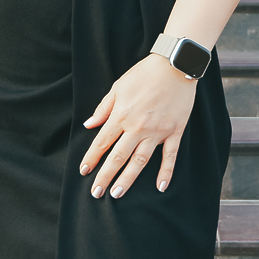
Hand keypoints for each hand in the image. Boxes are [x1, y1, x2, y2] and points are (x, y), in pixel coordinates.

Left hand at [79, 54, 195, 198]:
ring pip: (140, 161)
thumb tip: (88, 125)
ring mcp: (157, 131)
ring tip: (118, 194)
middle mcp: (137, 127)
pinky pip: (170, 156)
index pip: (102, 142)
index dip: (91, 158)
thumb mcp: (118, 87)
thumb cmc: (144, 74)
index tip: (84, 171)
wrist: (175, 64)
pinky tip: (160, 187)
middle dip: (105, 176)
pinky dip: (166, 172)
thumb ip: (103, 108)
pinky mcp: (175, 131)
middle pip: (118, 157)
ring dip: (128, 179)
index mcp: (121, 115)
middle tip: (97, 193)